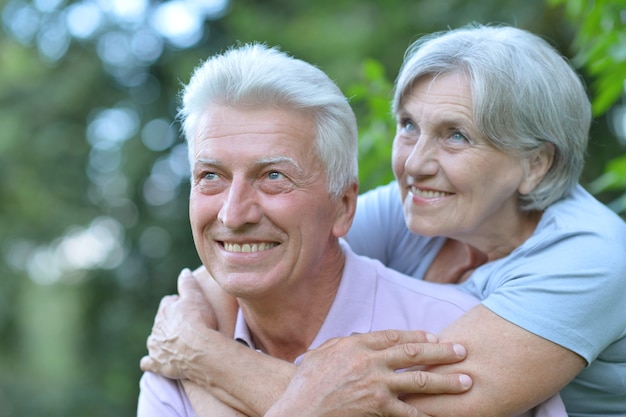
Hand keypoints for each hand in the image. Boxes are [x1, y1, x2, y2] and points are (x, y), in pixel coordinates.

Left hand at [140, 268, 217, 379]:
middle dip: (171, 323)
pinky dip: (150, 362)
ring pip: (154, 341)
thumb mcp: (196, 296)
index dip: (179, 305)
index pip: (168, 302)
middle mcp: (156, 327)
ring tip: (175, 344)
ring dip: (161, 341)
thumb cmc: (200, 321)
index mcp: (165, 310)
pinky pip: (147, 363)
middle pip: (161, 322)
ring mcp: (155, 346)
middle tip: (187, 327)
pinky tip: (155, 362)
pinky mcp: (157, 364)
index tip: (190, 309)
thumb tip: (184, 272)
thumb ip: (188, 284)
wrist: (200, 350)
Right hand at [266, 330, 470, 416]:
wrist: (299, 412)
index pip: (394, 336)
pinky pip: (410, 413)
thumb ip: (344, 344)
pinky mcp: (379, 409)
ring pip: (420, 381)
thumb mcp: (321, 354)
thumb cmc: (305, 385)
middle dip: (441, 352)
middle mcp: (370, 362)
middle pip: (414, 353)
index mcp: (357, 346)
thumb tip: (362, 338)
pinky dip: (428, 416)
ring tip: (466, 381)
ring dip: (446, 381)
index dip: (417, 336)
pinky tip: (444, 416)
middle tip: (463, 351)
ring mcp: (376, 386)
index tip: (435, 337)